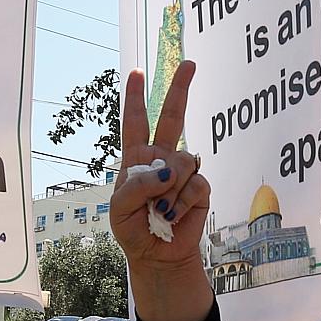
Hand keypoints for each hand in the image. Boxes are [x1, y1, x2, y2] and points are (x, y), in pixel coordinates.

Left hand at [109, 64, 211, 320]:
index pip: (134, 122)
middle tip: (190, 63)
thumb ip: (138, 186)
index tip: (137, 73)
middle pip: (171, 117)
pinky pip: (196, 184)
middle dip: (180, 89)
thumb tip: (167, 170)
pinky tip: (174, 215)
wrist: (157, 256)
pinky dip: (182, 201)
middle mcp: (161, 159)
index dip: (134, 98)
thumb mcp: (120, 209)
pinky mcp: (199, 189)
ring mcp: (182, 172)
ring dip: (171, 188)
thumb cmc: (133, 230)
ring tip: (161, 210)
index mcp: (136, 159)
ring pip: (184, 159)